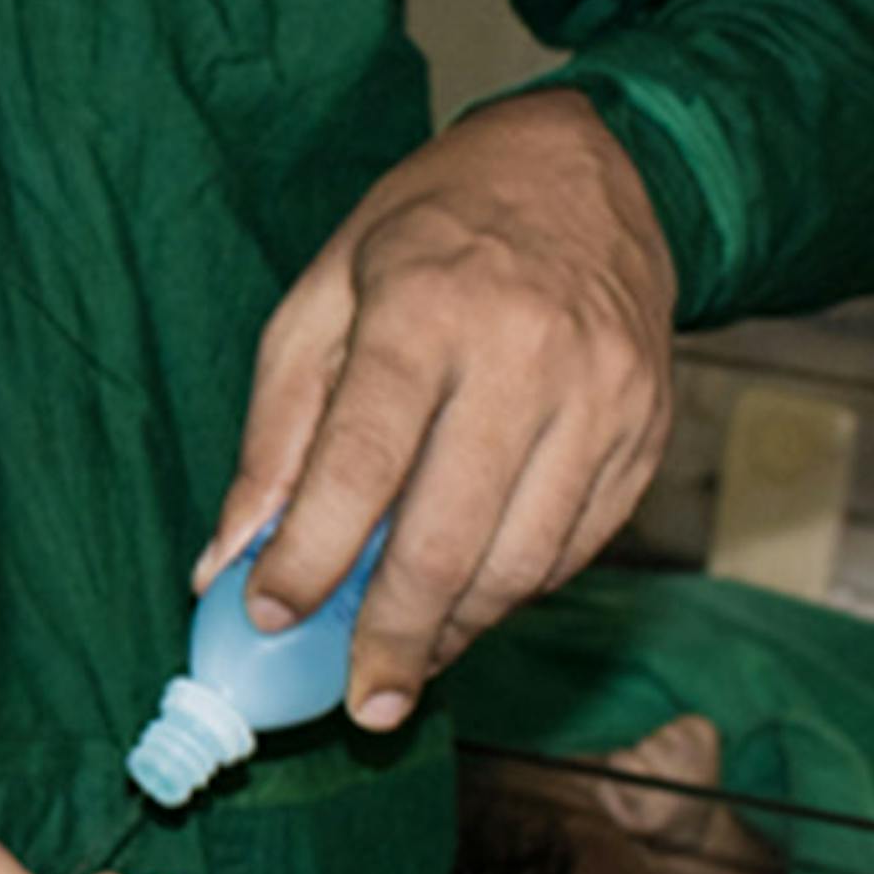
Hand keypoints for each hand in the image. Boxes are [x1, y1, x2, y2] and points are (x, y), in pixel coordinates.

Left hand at [219, 93, 679, 729]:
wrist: (590, 169)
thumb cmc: (433, 230)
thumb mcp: (325, 296)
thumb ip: (276, 432)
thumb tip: (225, 560)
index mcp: (428, 307)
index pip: (364, 461)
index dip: (311, 555)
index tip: (271, 618)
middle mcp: (527, 355)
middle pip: (452, 533)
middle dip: (395, 635)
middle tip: (361, 703)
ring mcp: (603, 398)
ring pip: (525, 559)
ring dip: (459, 630)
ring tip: (407, 664)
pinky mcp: (648, 432)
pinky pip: (578, 547)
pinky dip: (518, 591)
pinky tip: (470, 602)